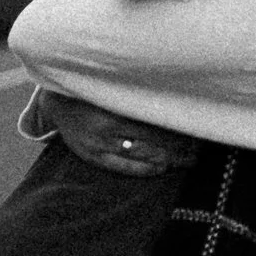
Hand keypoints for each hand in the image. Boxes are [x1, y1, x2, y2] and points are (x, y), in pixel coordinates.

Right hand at [36, 90, 186, 173]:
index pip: (158, 120)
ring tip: (188, 159)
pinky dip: (148, 169)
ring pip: (144, 155)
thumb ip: (141, 93)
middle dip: (181, 146)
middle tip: (199, 149)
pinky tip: (163, 168)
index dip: (181, 127)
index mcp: (117, 105)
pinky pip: (126, 168)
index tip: (200, 128)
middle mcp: (108, 127)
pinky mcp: (93, 156)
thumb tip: (178, 100)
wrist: (56, 101)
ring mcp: (99, 144)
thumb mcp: (116, 86)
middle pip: (155, 140)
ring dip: (170, 159)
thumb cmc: (93, 90)